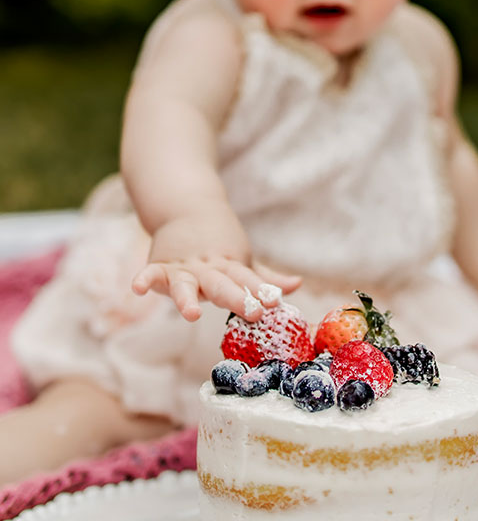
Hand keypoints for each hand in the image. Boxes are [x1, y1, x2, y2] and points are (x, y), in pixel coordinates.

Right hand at [132, 214, 300, 321]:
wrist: (187, 206)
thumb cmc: (220, 243)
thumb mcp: (243, 260)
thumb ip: (265, 278)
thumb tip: (297, 285)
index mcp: (230, 266)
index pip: (247, 280)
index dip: (260, 292)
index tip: (273, 304)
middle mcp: (208, 268)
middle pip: (222, 284)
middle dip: (236, 298)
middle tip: (252, 312)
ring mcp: (183, 267)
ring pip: (185, 284)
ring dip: (187, 298)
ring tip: (191, 314)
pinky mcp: (160, 265)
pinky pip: (151, 273)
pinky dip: (144, 279)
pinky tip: (138, 289)